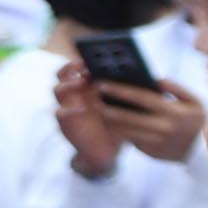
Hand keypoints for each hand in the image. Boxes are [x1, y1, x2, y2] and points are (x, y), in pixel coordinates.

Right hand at [48, 57, 117, 179]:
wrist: (106, 152)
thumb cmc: (116, 125)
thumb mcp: (123, 107)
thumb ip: (126, 92)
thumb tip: (150, 77)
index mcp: (87, 87)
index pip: (77, 67)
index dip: (82, 59)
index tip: (92, 54)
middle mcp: (74, 94)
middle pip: (62, 74)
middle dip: (70, 67)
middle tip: (83, 64)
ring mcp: (67, 107)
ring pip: (58, 90)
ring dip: (68, 84)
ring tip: (80, 82)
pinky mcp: (66, 124)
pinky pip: (60, 113)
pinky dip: (68, 109)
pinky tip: (81, 108)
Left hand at [102, 71, 202, 167]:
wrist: (203, 152)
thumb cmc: (196, 122)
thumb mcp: (195, 102)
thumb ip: (177, 88)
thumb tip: (156, 79)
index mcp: (173, 112)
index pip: (141, 98)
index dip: (120, 90)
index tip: (102, 83)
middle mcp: (162, 127)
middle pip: (127, 116)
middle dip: (107, 105)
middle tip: (92, 96)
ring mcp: (154, 141)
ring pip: (124, 130)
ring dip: (108, 119)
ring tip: (97, 108)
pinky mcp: (147, 150)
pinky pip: (128, 138)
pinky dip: (116, 129)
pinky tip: (108, 120)